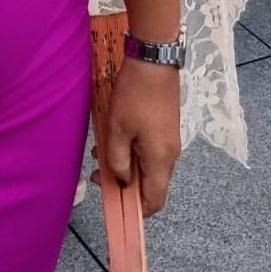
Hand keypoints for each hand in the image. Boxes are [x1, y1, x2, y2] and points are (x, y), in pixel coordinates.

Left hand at [102, 57, 180, 217]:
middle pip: (152, 184)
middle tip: (99, 172)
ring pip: (149, 165)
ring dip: (127, 164)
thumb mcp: (117, 130)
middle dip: (126, 184)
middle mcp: (170, 155)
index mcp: (160, 161)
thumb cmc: (134, 96)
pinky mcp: (167, 126)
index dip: (137, 211)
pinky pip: (151, 150)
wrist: (154, 60)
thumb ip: (118, 161)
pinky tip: (115, 136)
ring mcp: (170, 140)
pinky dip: (134, 150)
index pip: (155, 201)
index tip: (114, 204)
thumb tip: (122, 181)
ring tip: (101, 152)